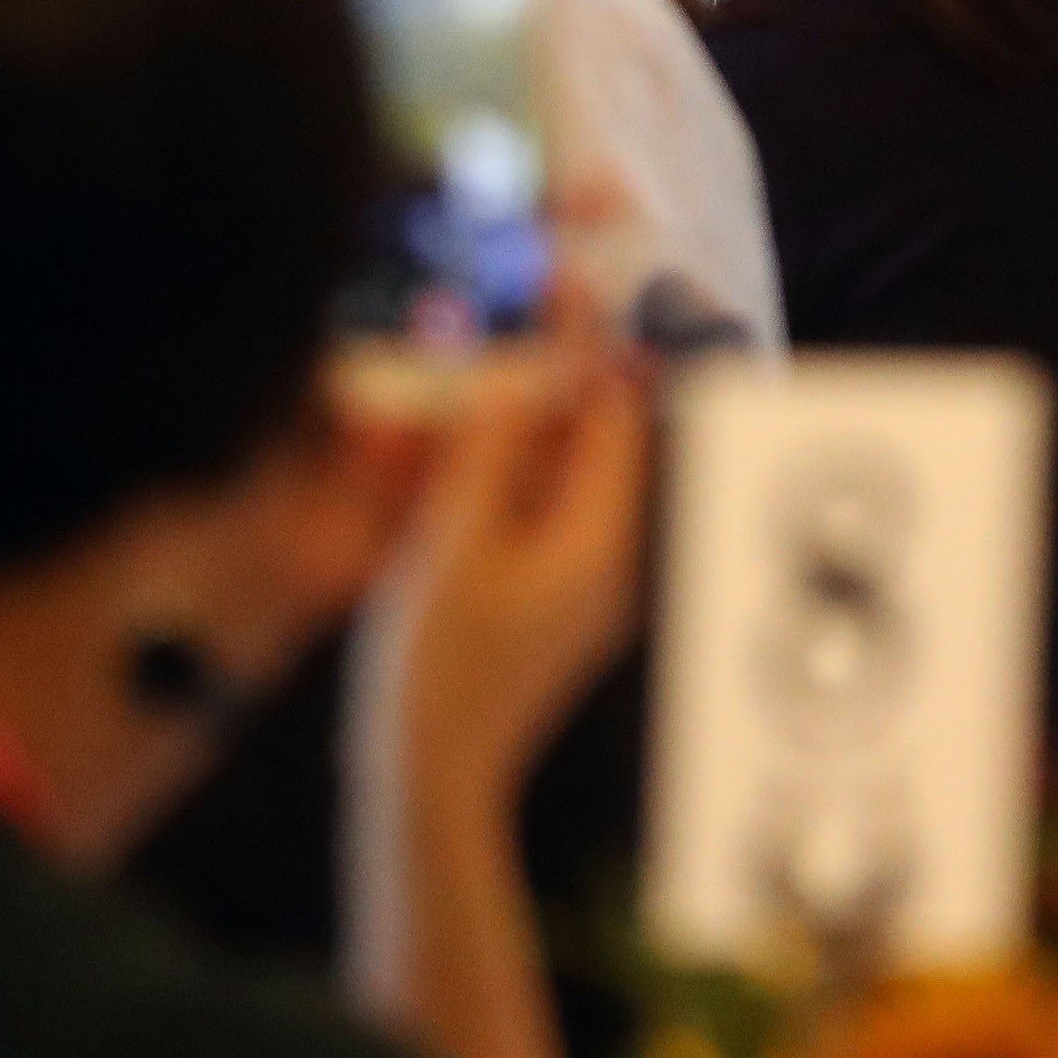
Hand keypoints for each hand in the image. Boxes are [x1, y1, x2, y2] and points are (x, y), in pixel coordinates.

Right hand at [365, 333, 652, 825]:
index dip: (587, 340)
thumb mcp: (451, 543)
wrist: (435, 774)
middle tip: (533, 308)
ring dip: (547, 419)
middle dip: (573, 373)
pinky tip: (482, 451)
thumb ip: (492, 451)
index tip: (560, 283)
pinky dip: (532, 471)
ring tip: (497, 368)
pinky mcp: (571, 595)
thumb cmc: (435, 664)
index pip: (616, 408)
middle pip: (610, 432)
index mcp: (604, 532)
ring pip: (586, 468)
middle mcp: (623, 550)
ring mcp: (601, 576)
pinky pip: (564, 509)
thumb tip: (523, 370)